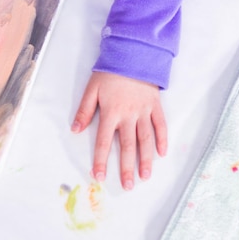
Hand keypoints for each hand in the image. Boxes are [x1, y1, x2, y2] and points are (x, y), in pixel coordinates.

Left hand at [71, 71, 166, 189]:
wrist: (133, 53)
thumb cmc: (110, 71)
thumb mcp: (92, 89)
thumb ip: (84, 110)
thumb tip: (75, 130)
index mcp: (110, 113)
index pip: (103, 142)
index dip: (101, 161)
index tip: (99, 177)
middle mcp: (128, 116)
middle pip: (127, 146)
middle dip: (127, 168)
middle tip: (128, 186)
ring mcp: (144, 112)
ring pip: (145, 140)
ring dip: (146, 159)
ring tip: (145, 176)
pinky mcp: (155, 106)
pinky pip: (160, 125)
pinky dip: (162, 139)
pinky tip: (162, 153)